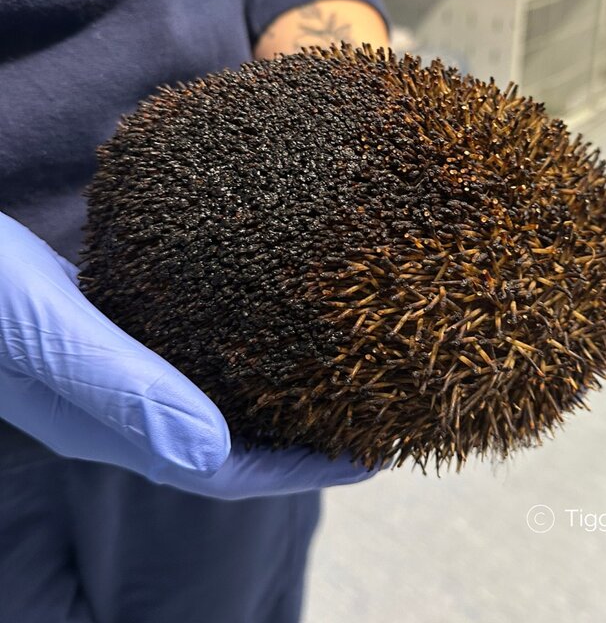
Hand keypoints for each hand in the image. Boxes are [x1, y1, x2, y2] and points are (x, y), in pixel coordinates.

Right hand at [0, 212, 379, 498]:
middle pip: (232, 441)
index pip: (226, 470)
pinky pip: (195, 354)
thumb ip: (119, 386)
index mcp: (112, 424)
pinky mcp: (117, 328)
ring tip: (343, 373)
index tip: (372, 458)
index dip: (301, 470)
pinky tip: (272, 319)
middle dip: (302, 439)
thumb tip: (214, 451)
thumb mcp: (46, 329)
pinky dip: (244, 347)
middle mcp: (122, 406)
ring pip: (217, 397)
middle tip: (374, 416)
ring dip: (279, 393)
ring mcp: (119, 369)